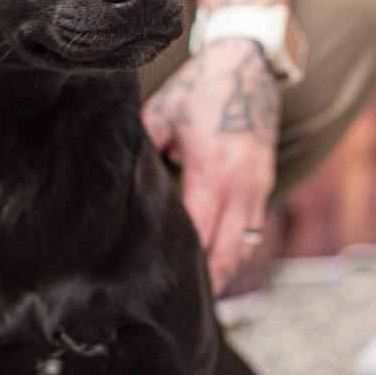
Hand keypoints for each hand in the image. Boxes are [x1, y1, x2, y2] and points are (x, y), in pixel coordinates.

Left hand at [142, 39, 280, 292]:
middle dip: (206, 282)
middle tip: (178, 309)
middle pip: (226, 252)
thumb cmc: (199, 89)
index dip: (181, 264)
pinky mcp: (266, 182)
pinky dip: (239, 251)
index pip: (197, 234)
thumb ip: (141, 152)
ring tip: (202, 297)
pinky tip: (222, 266)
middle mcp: (241, 186)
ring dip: (226, 272)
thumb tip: (109, 183)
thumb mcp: (162, 116)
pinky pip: (255, 230)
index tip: (160, 291)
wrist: (247, 65)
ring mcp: (258, 185)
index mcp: (212, 172)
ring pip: (246, 246)